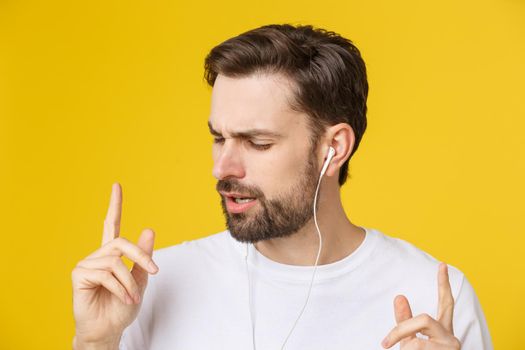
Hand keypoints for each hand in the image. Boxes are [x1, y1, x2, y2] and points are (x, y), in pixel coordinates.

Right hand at [72, 183, 158, 346]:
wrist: (109, 330)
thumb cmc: (122, 307)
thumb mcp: (140, 280)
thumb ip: (143, 257)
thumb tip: (150, 229)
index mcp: (112, 255)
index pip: (111, 224)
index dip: (115, 205)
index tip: (116, 185)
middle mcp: (98, 256)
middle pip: (121, 243)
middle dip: (141, 256)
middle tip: (154, 271)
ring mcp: (86, 264)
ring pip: (116, 263)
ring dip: (129, 283)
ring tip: (131, 298)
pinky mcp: (79, 275)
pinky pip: (106, 274)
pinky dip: (120, 289)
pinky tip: (123, 299)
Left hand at [381, 262, 460, 348]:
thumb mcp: (410, 341)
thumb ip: (405, 321)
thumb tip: (399, 296)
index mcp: (443, 330)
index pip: (446, 303)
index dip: (443, 284)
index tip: (442, 264)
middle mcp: (451, 336)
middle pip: (424, 318)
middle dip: (401, 330)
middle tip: (385, 344)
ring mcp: (451, 345)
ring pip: (417, 339)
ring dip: (405, 348)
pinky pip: (417, 347)